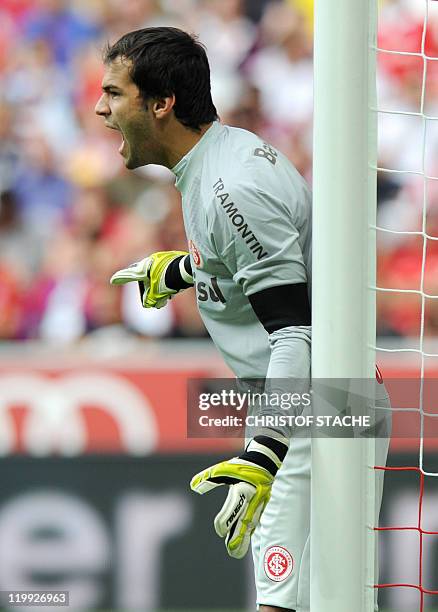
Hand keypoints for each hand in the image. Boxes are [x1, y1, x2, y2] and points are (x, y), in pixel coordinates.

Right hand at [110, 250, 188, 308]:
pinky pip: (166, 274)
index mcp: (144, 268)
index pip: (130, 275)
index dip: (121, 278)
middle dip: (149, 291)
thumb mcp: (157, 293)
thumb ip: (151, 299)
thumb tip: (150, 303)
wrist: (187, 269)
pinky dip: (167, 284)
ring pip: (157, 277)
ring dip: (159, 290)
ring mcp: (163, 260)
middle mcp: (151, 262)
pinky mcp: (173, 262)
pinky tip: (172, 293)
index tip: (113, 281)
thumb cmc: (169, 280)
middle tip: (152, 301)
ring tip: (164, 299)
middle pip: (146, 279)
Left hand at [190, 435, 287, 558]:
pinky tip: (244, 541)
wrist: (263, 463)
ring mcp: (257, 506)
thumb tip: (193, 486)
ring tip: (236, 552)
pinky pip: (254, 523)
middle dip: (237, 539)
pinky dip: (248, 533)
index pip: (231, 513)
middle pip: (243, 524)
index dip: (223, 523)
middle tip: (231, 552)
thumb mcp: (223, 469)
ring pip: (249, 526)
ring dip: (243, 539)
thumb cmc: (241, 466)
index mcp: (241, 492)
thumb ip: (208, 478)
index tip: (219, 529)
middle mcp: (250, 502)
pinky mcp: (260, 508)